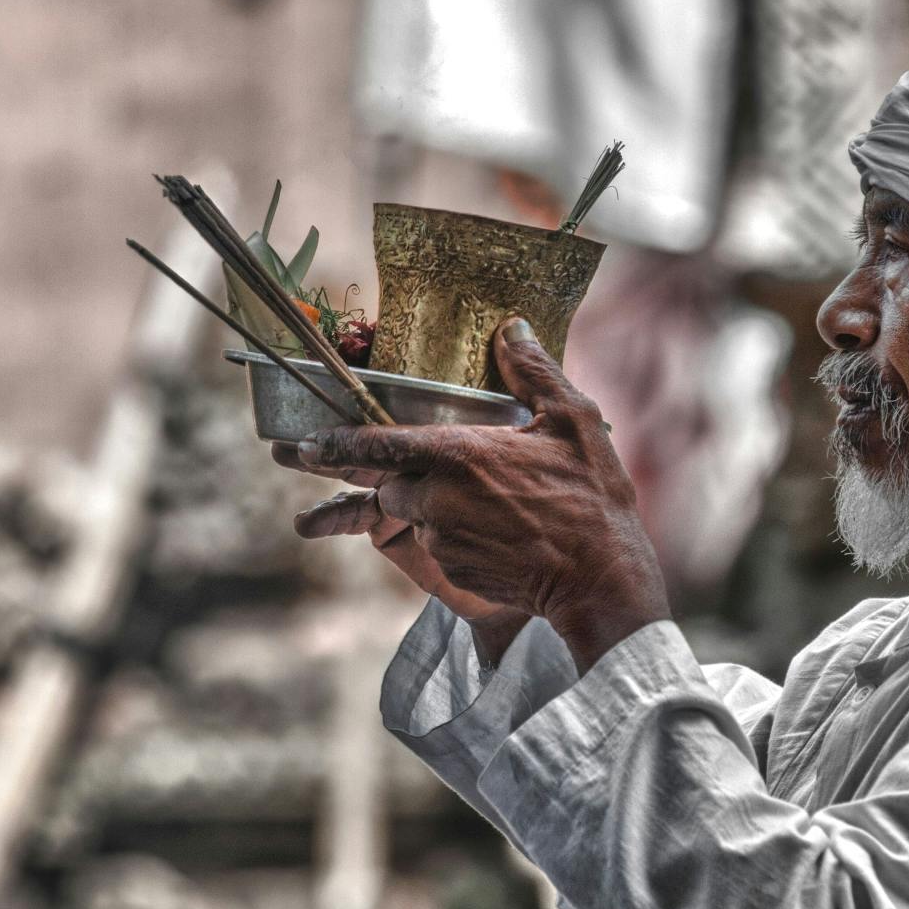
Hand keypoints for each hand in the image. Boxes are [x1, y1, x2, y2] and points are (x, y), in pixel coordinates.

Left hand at [278, 319, 669, 672]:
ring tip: (485, 504)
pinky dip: (454, 537)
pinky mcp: (454, 573)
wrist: (601, 579)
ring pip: (413, 517)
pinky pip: (437, 548)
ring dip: (431, 507)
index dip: (338, 442)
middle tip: (444, 472)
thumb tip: (512, 328)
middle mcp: (438, 499)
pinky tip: (498, 532)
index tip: (307, 442)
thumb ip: (534, 372)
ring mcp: (443, 541)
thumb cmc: (592, 497)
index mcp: (459, 455)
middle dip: (402, 477)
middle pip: (391, 484)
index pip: (379, 444)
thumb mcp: (574, 421)